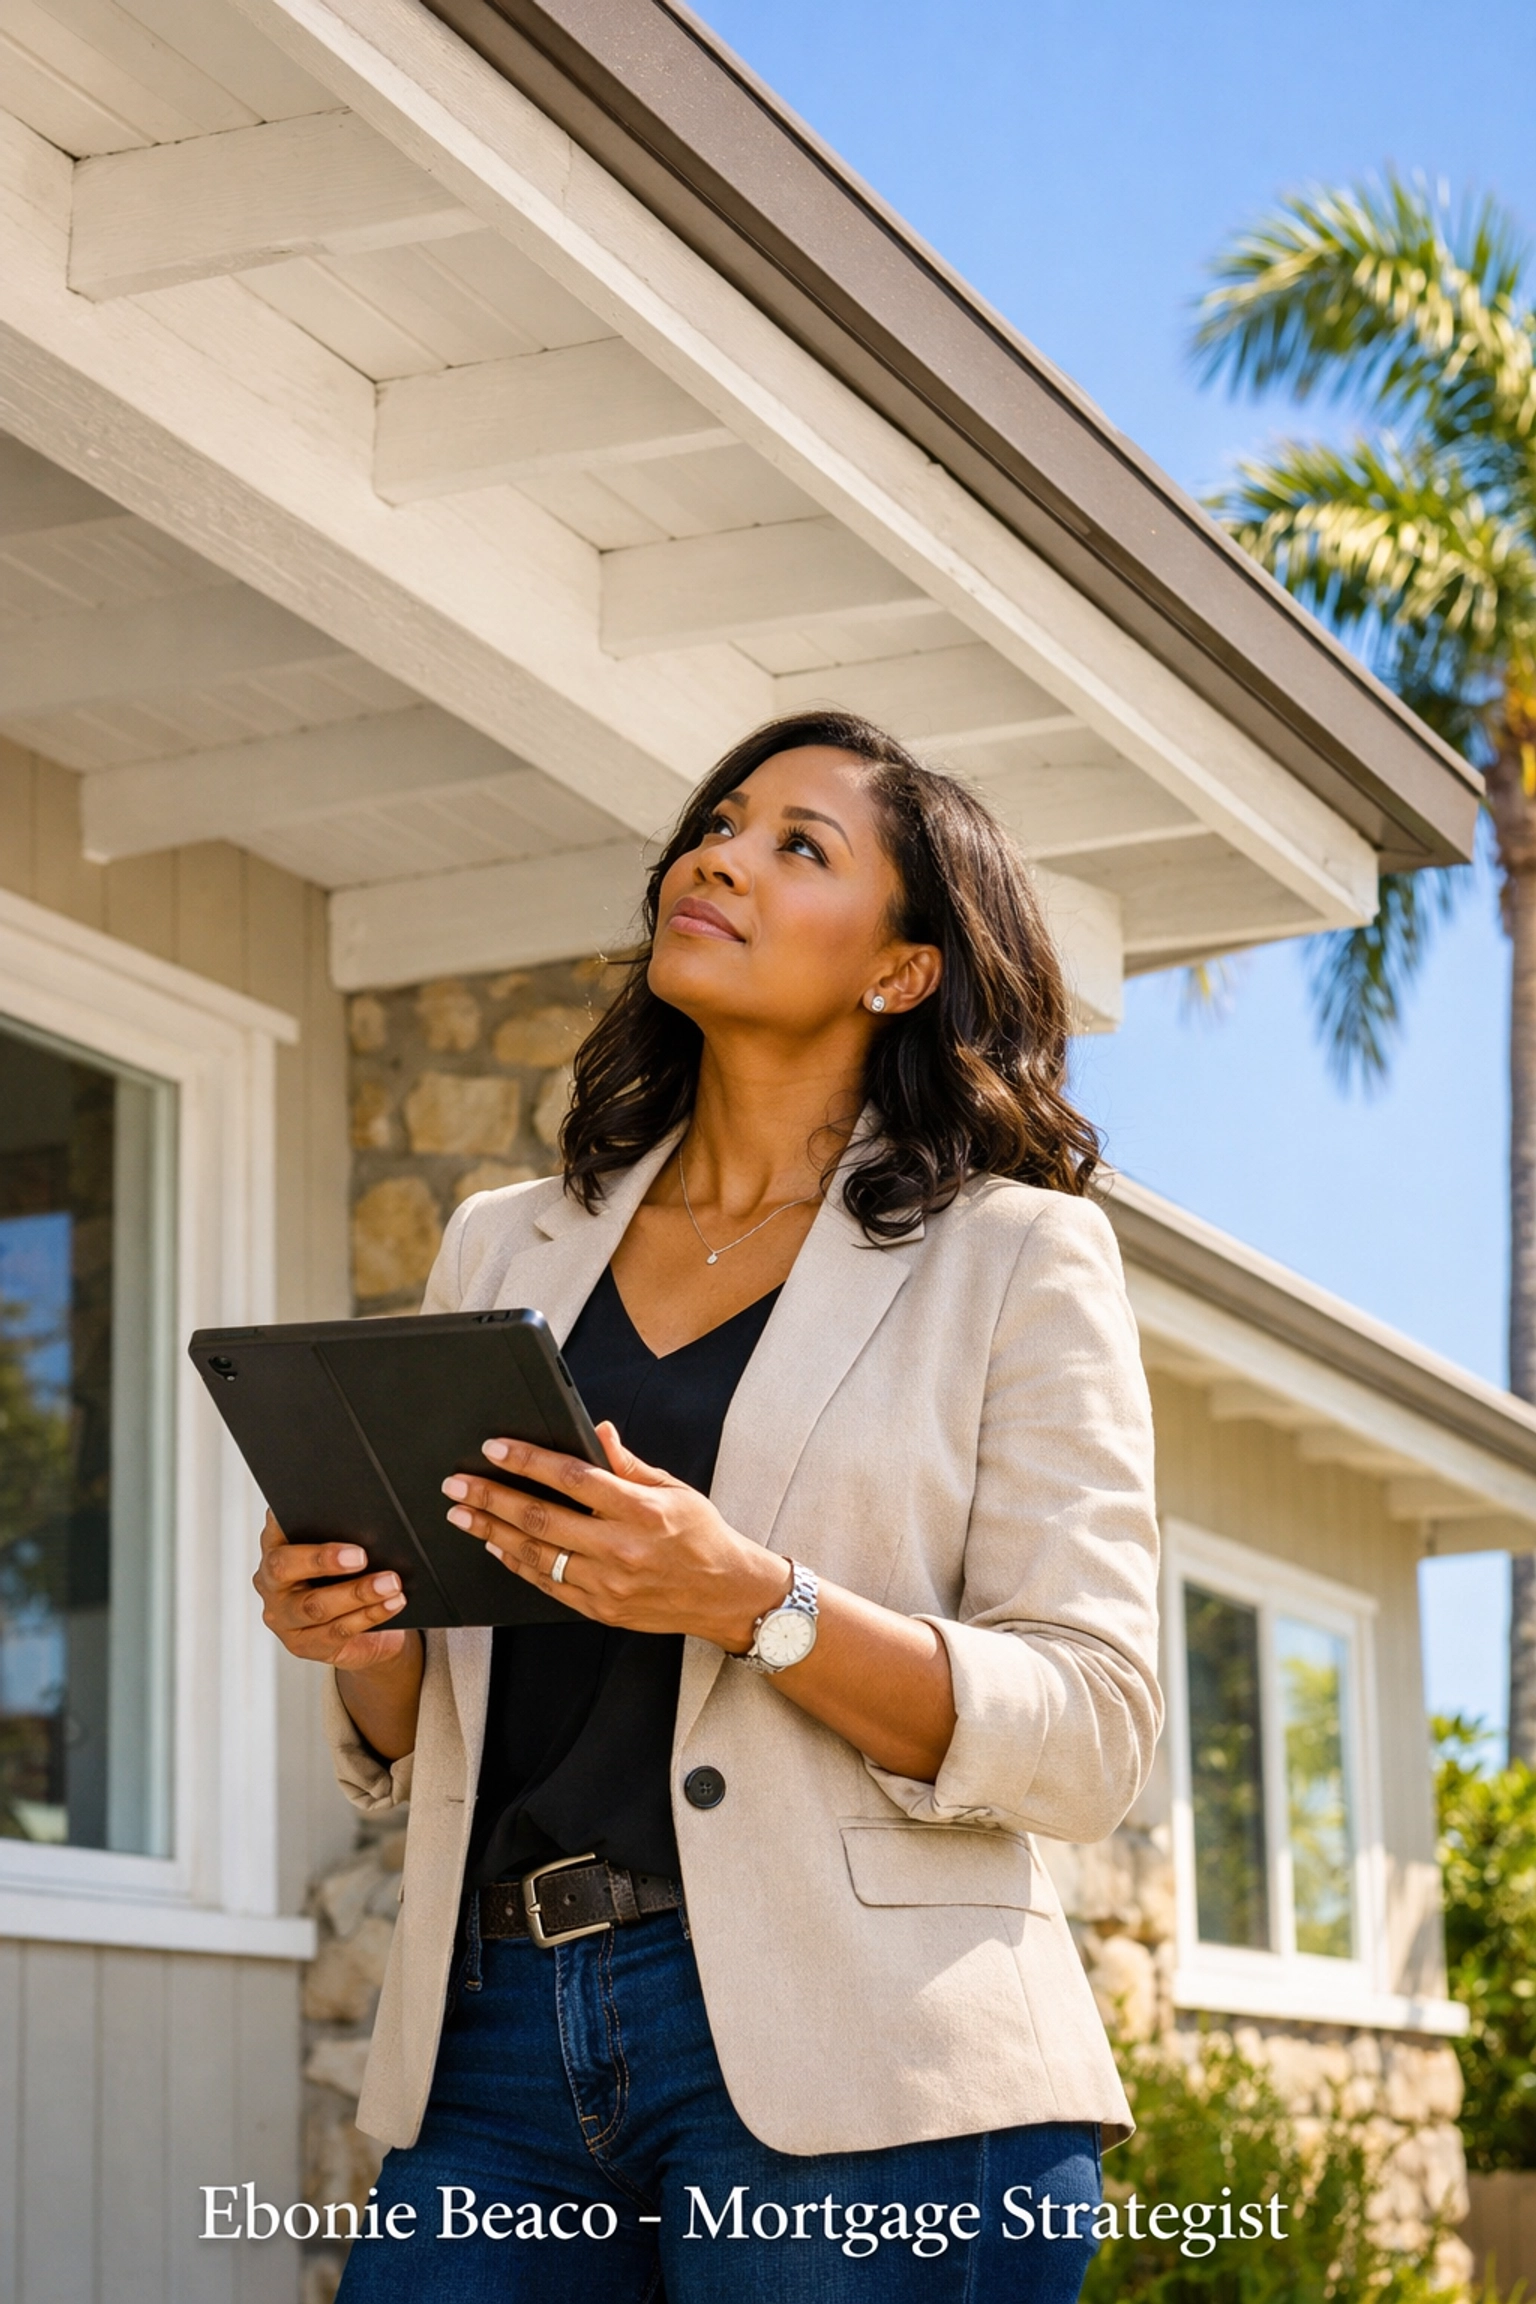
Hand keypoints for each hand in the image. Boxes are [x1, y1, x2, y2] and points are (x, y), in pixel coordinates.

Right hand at [251, 1510, 413, 1673]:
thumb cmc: (349, 1578)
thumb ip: (339, 1532)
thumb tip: (365, 1512)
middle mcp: (271, 1583)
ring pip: (316, 1606)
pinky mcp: (303, 1645)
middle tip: (361, 1555)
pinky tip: (392, 1603)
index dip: (283, 1518)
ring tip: (390, 1583)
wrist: (362, 1631)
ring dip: (358, 1593)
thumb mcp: (341, 1552)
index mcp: (274, 1548)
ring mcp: (283, 1618)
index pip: (274, 1527)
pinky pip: (338, 1631)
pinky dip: (370, 1615)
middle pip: (285, 1568)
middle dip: (323, 1559)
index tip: (313, 1505)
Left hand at [440, 1424, 790, 1648]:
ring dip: (493, 1532)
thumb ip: (629, 1465)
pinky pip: (547, 1585)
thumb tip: (598, 1431)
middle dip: (492, 1499)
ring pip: (536, 1555)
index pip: (573, 1479)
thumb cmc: (702, 1536)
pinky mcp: (601, 1609)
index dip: (529, 1461)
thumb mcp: (674, 1490)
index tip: (495, 1449)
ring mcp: (608, 1584)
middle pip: (541, 1519)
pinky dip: (517, 1564)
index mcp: (641, 1511)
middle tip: (458, 1485)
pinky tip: (496, 1546)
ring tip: (463, 1515)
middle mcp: (621, 1549)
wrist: (726, 1595)